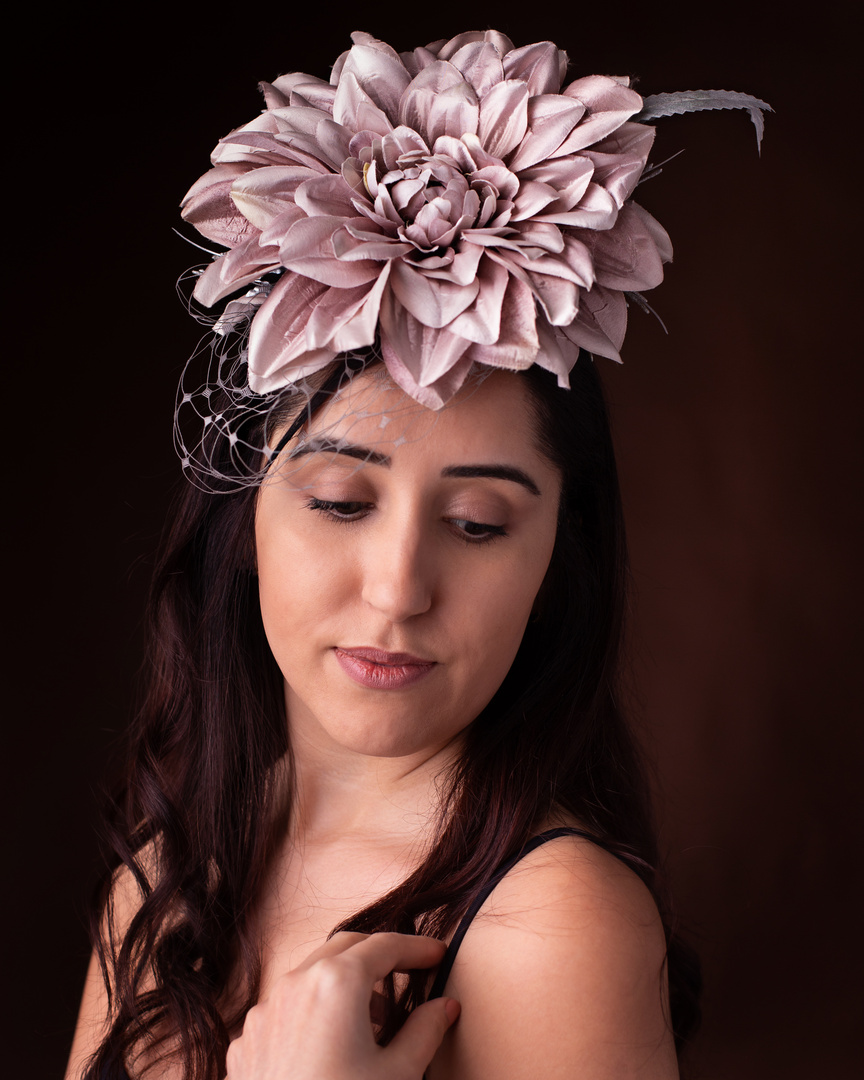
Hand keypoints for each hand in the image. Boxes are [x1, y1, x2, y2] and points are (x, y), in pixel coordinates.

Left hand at [225, 931, 459, 1079]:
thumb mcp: (398, 1075)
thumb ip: (425, 1031)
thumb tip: (443, 1007)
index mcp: (337, 982)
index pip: (385, 945)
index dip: (416, 949)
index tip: (437, 954)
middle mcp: (295, 983)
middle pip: (345, 948)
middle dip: (379, 954)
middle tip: (409, 971)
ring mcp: (264, 1012)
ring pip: (310, 975)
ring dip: (343, 983)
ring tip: (372, 1019)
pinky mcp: (245, 1042)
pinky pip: (283, 1009)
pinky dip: (312, 1012)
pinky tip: (329, 1046)